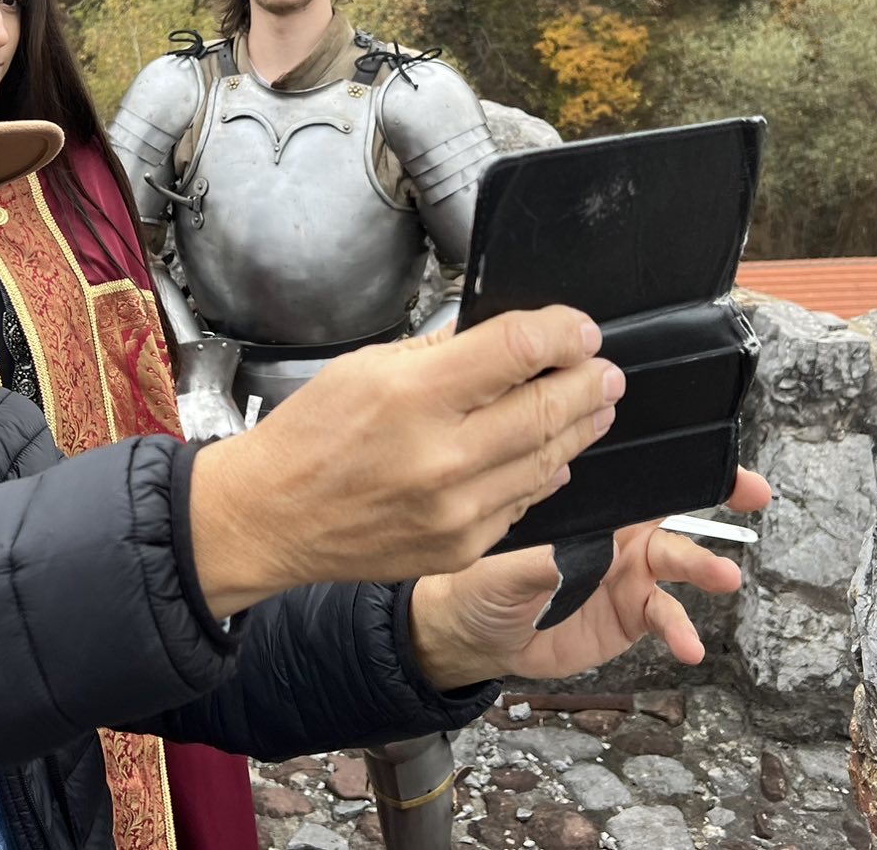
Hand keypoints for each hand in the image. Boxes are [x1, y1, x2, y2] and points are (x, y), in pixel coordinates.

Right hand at [191, 307, 622, 617]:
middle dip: (589, 381)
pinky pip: (524, 503)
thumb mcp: (366, 366)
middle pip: (548, 408)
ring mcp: (457, 510)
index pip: (517, 350)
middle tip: (605, 370)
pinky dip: (544, 473)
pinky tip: (552, 456)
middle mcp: (442, 457)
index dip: (561, 332)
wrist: (272, 516)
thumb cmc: (311, 436)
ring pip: (549, 460)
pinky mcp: (462, 547)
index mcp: (413, 396)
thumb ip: (441, 353)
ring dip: (581, 427)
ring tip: (596, 405)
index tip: (577, 328)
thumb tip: (503, 337)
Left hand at [409, 467, 772, 690]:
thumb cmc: (479, 580)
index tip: (705, 445)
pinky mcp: (629, 615)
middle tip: (754, 495)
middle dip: (718, 498)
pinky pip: (664, 618)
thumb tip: (564, 559)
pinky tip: (690, 645)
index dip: (674, 460)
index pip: (635, 475)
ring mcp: (626, 574)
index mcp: (588, 505)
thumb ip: (536, 562)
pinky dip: (681, 630)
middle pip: (672, 508)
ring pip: (677, 561)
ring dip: (705, 568)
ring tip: (726, 578)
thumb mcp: (499, 566)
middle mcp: (615, 533)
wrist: (475, 635)